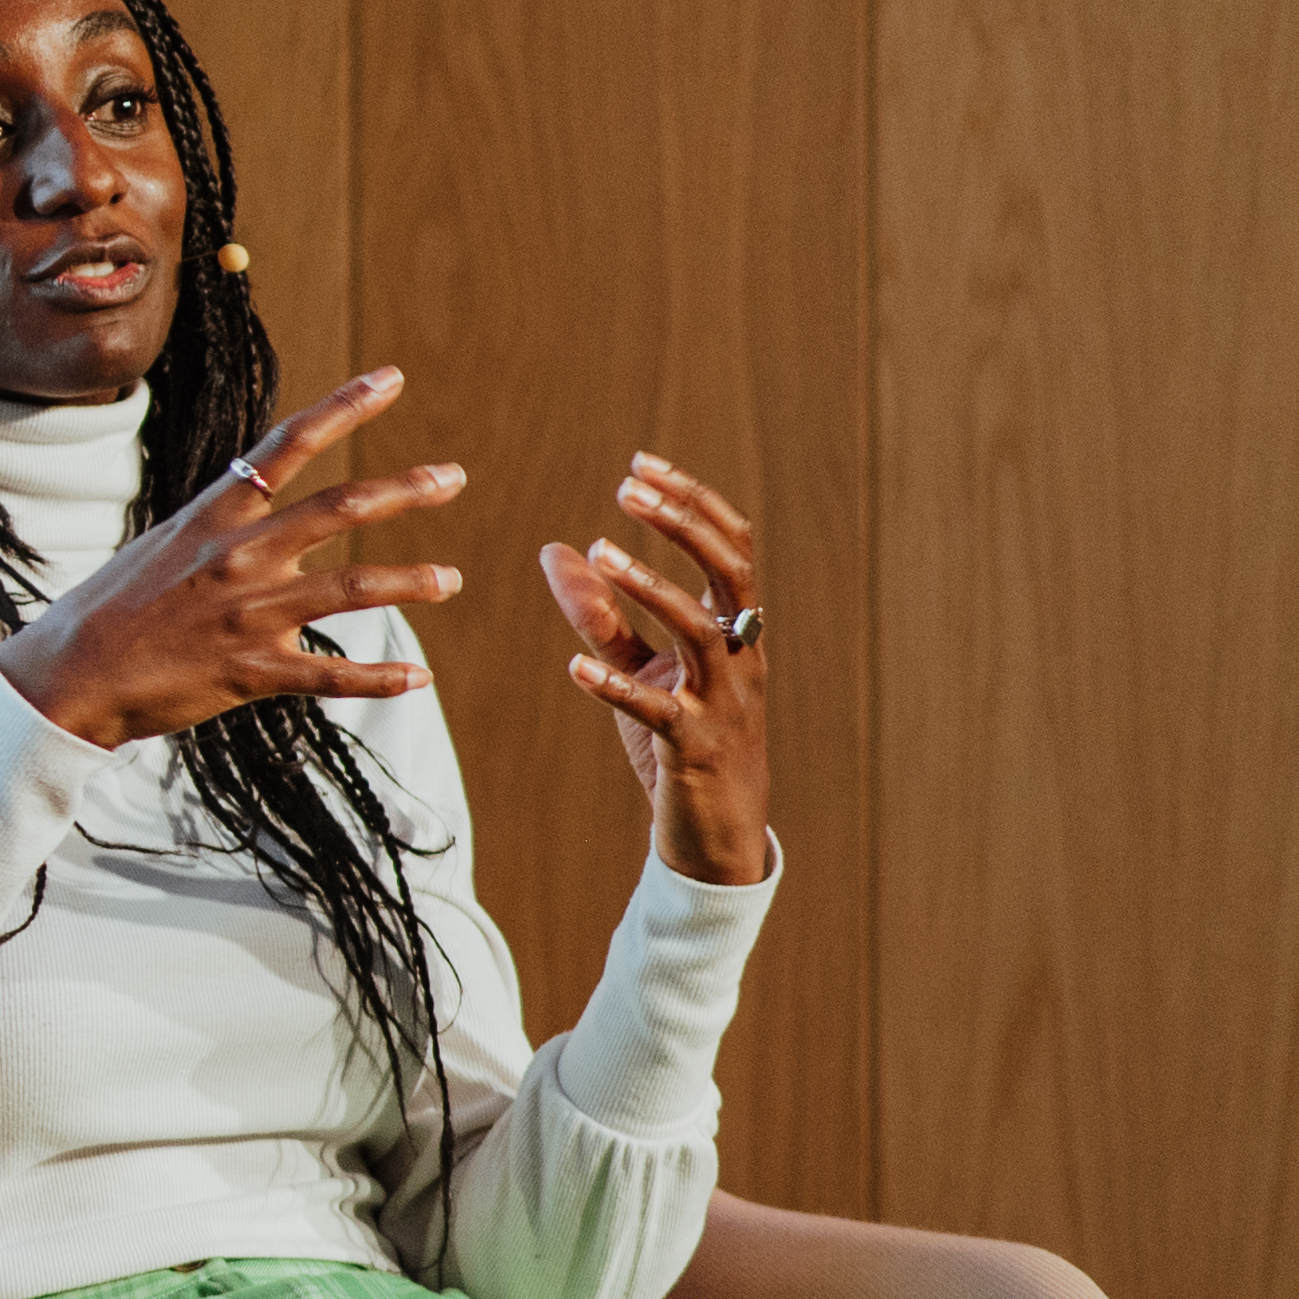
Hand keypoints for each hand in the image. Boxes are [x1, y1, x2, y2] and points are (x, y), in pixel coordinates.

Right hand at [0, 368, 467, 752]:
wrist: (68, 674)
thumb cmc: (109, 609)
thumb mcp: (162, 545)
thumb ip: (218, 524)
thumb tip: (256, 499)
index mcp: (214, 516)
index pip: (287, 445)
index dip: (344, 407)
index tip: (391, 379)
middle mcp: (238, 555)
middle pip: (339, 508)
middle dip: (405, 489)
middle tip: (452, 477)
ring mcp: (248, 613)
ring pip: (352, 588)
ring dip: (411, 581)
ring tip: (450, 579)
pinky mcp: (251, 670)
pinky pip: (330, 673)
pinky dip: (379, 677)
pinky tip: (417, 678)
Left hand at [538, 452, 772, 886]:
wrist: (715, 835)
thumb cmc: (681, 742)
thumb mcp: (641, 669)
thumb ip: (601, 614)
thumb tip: (557, 551)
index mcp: (736, 632)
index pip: (731, 548)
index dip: (692, 502)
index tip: (639, 463)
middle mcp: (741, 659)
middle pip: (730, 573)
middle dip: (681, 525)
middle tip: (626, 488)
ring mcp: (724, 703)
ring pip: (702, 632)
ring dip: (652, 587)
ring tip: (599, 552)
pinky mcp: (695, 749)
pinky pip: (660, 712)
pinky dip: (617, 685)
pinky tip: (575, 666)